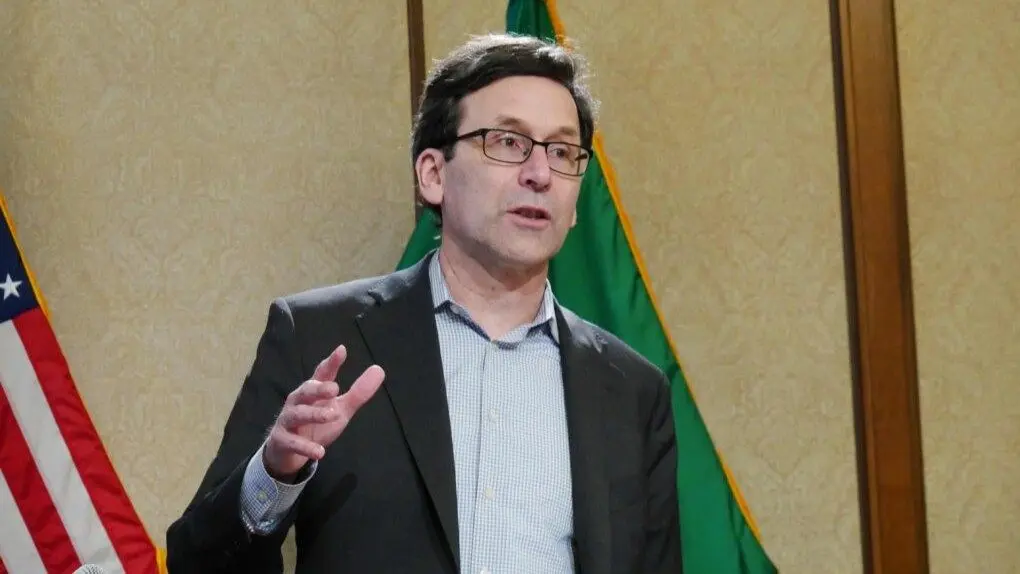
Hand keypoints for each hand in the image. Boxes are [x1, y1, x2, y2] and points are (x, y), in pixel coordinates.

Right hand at [263, 345, 384, 480]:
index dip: (331, 363)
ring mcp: (288, 420)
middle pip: (306, 390)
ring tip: (331, 416)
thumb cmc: (316, 424)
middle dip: (318, 388)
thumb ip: (358, 392)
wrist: (288, 452)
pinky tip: (320, 452)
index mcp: (314, 392)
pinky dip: (305, 446)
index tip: (341, 351)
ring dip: (314, 414)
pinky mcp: (282, 440)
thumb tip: (379, 369)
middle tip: (335, 389)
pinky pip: (292, 442)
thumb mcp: (341, 409)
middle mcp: (298, 402)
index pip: (322, 374)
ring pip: (298, 414)